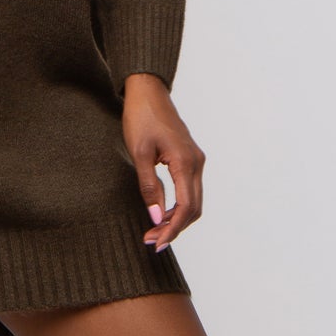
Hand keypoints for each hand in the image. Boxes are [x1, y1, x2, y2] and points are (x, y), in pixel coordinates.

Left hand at [121, 74, 204, 253]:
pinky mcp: (190, 159)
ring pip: (194, 201)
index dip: (173, 229)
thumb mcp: (139, 153)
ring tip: (154, 231)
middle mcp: (197, 163)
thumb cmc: (141, 118)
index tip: (156, 243)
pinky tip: (162, 213)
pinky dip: (178, 206)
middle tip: (151, 241)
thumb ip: (149, 187)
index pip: (186, 207)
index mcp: (185, 162)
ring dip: (177, 219)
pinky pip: (190, 190)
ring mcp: (196, 160)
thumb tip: (157, 218)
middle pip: (194, 208)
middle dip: (174, 228)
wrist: (148, 92)